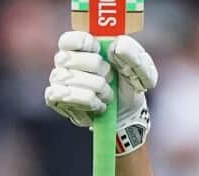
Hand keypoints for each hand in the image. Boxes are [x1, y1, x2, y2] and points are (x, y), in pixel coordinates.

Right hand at [45, 32, 157, 152]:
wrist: (127, 112)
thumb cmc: (129, 84)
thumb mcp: (141, 68)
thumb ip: (133, 53)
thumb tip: (116, 46)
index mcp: (82, 45)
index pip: (68, 39)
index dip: (84, 45)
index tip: (100, 51)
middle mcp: (65, 60)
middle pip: (69, 58)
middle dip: (97, 70)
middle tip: (110, 77)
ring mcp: (59, 79)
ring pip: (68, 78)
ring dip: (96, 88)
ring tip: (108, 94)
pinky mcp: (56, 98)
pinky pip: (61, 95)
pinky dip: (86, 101)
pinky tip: (97, 104)